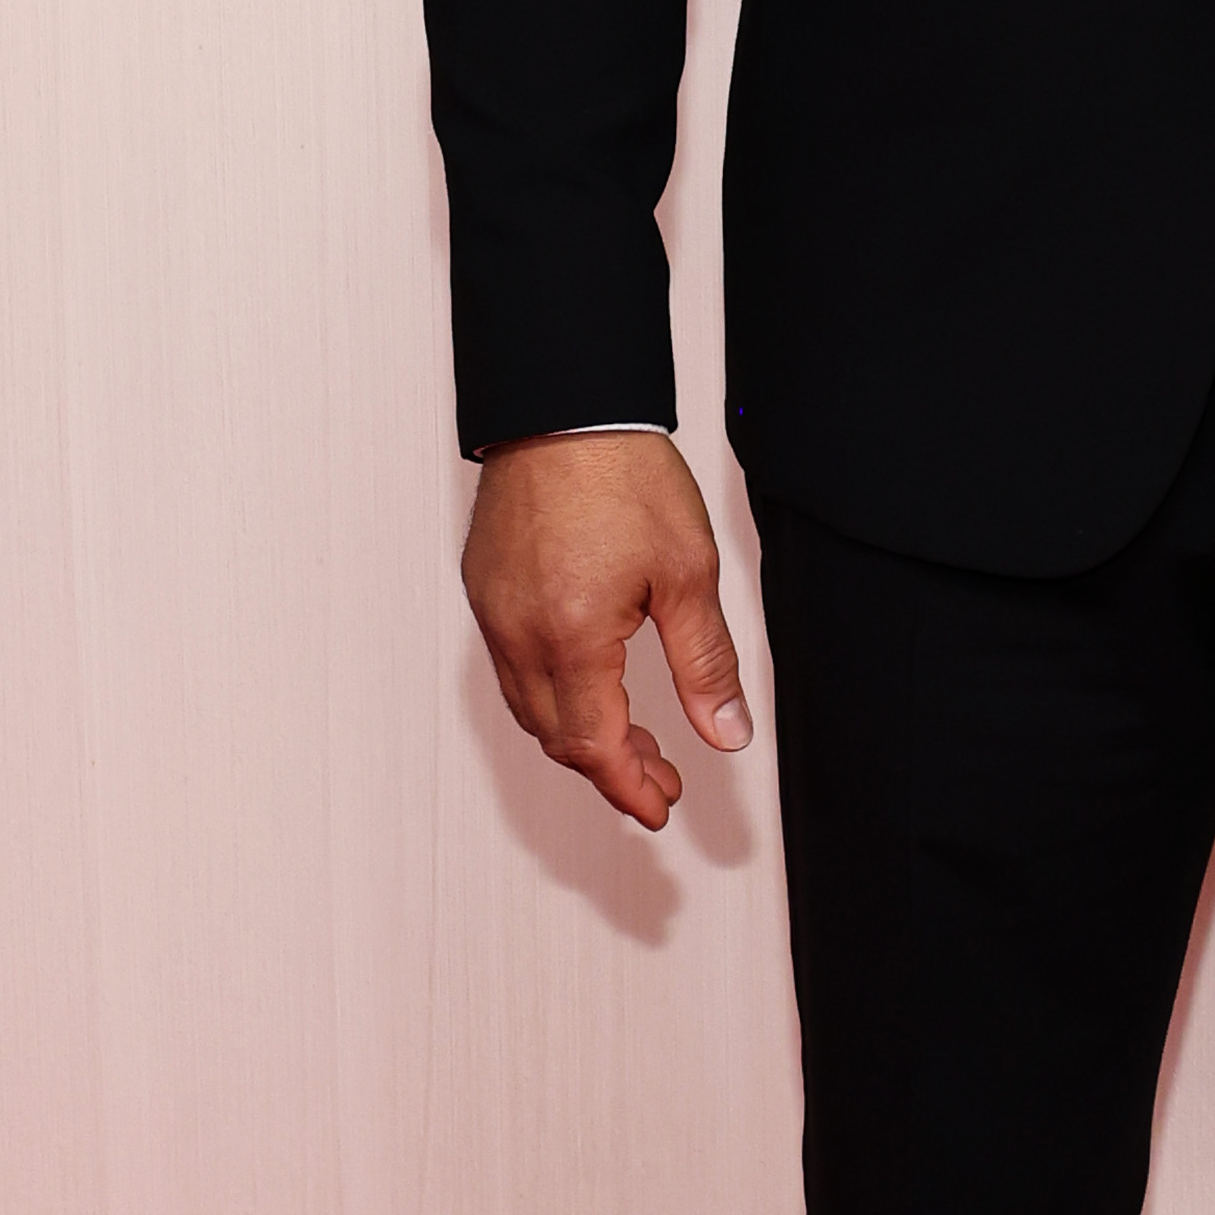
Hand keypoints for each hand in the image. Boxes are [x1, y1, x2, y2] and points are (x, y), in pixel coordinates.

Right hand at [462, 431, 751, 832]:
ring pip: (530, 707)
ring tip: (632, 743)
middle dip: (611, 769)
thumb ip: (706, 663)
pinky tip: (590, 687)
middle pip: (558, 737)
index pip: (594, 746)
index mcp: (572, 636)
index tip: (660, 807)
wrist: (562, 407)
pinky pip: (512, 667)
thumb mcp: (688, 573)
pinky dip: (553, 696)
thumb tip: (728, 733)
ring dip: (580, 736)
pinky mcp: (485, 590)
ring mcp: (494, 613)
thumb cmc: (623, 476)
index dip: (629, 787)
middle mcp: (519, 633)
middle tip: (659, 780)